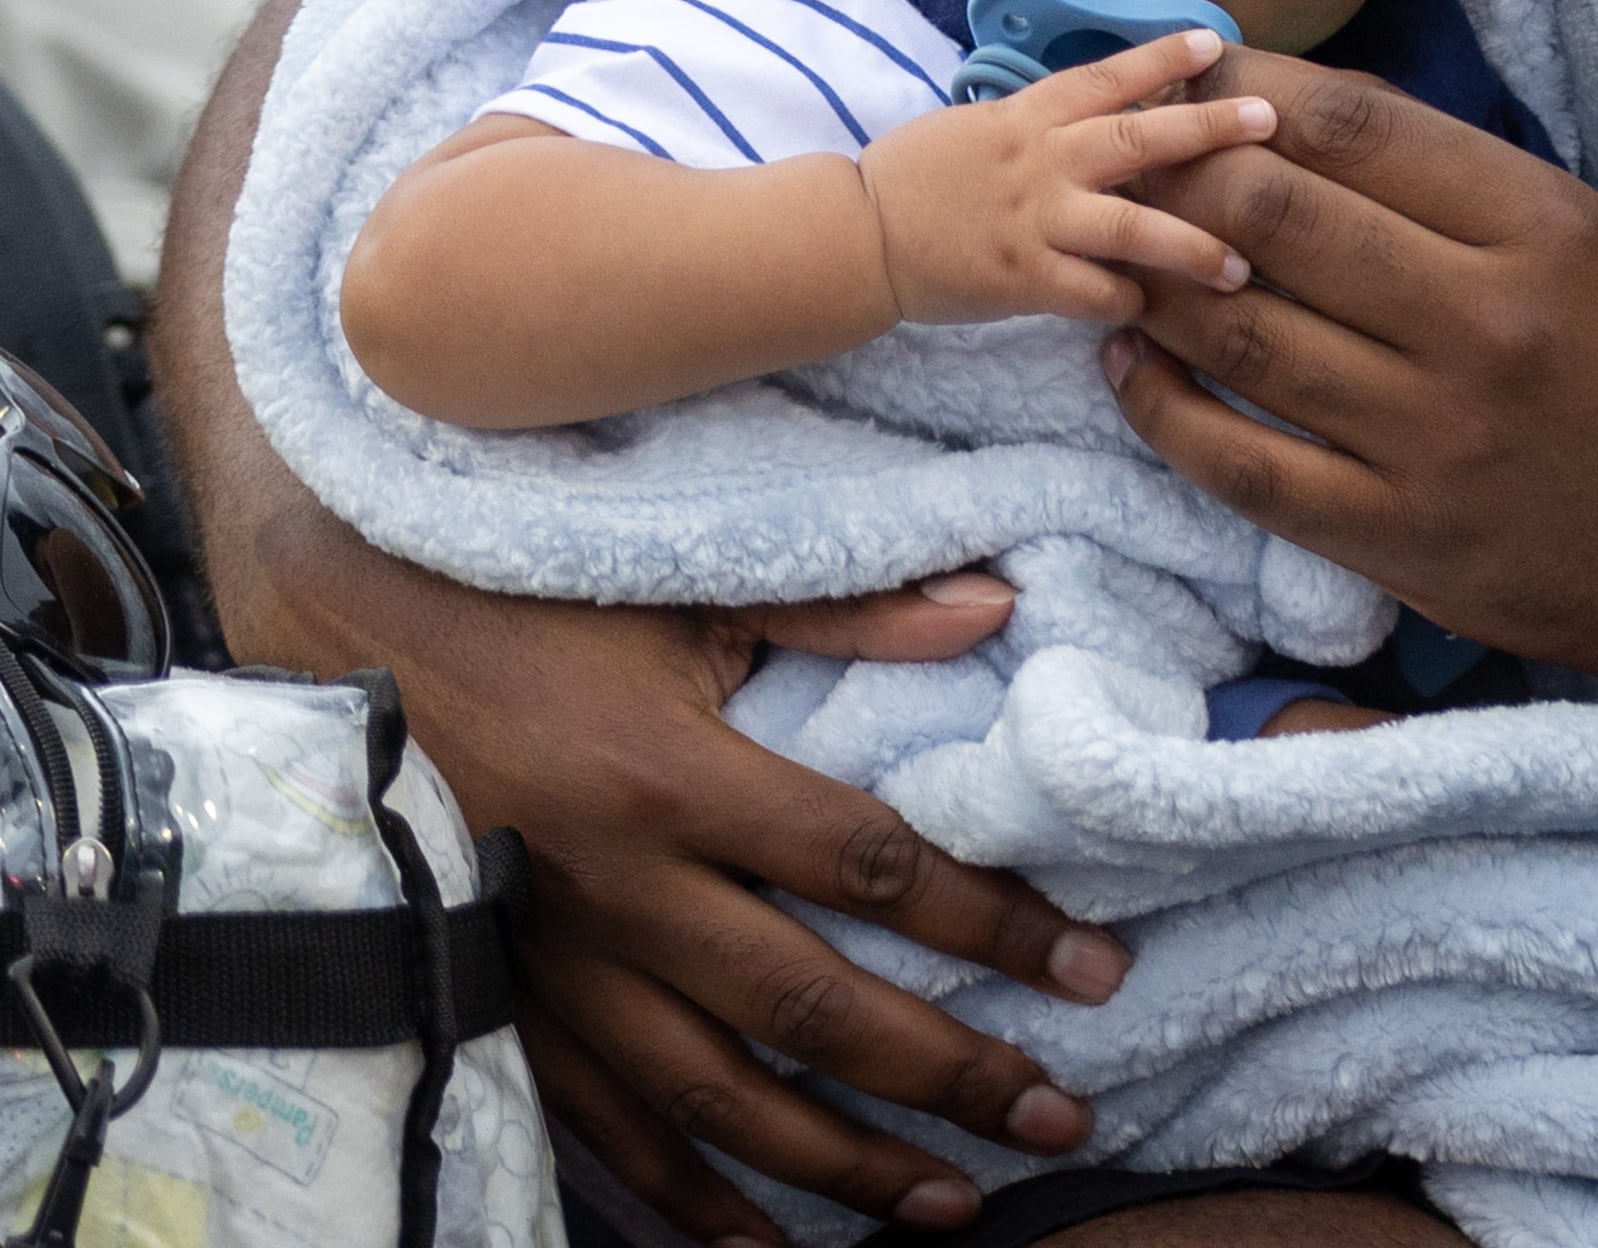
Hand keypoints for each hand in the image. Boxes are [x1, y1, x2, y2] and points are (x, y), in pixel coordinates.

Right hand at [218, 517, 1123, 1241]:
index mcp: (674, 777)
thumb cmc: (532, 595)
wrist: (337, 631)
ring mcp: (549, 965)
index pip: (874, 867)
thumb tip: (997, 603)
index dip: (994, 925)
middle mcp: (616, 893)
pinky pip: (603, 1126)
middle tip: (1058, 1119)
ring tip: (951, 1203)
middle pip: (808, 1008)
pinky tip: (765, 1246)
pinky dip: (686, 1197)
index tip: (1096, 971)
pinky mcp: (501, 1004)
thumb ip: (847, 608)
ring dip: (837, 1162)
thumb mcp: (687, 581)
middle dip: (944, 1073)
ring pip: (713, 1098)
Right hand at [860, 30, 1273, 327]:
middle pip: (1137, 139)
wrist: (859, 234)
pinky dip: (1127, 301)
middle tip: (1268, 122)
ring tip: (1239, 266)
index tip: (1217, 43)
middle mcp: (1040, 162)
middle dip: (1207, 129)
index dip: (1161, 57)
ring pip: (1128, 228)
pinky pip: (1090, 293)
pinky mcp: (1020, 279)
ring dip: (1190, 246)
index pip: (1105, 76)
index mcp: (1030, 117)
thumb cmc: (923, 175)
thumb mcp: (984, 125)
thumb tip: (1120, 100)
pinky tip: (1156, 309)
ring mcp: (1032, 222)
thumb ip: (1049, 119)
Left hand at [1099, 52, 1597, 685]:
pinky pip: (1239, 463)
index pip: (1356, 125)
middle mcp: (1485, 325)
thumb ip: (1465, 183)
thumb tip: (1302, 112)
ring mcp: (1433, 438)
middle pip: (1275, 217)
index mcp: (1544, 231)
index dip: (1247, 90)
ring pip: (1240, 334)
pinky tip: (1125, 369)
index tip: (1191, 76)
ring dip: (1150, 285)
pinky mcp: (1395, 538)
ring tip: (1109, 254)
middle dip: (1175, 177)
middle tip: (1123, 162)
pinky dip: (1160, 409)